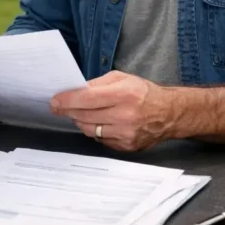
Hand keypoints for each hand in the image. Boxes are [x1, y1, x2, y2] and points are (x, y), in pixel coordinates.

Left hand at [49, 70, 175, 151]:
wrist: (169, 113)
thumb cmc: (143, 93)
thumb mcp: (122, 78)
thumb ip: (98, 83)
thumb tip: (75, 90)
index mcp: (125, 94)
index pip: (87, 98)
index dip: (67, 100)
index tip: (55, 101)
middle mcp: (126, 115)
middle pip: (85, 116)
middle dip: (69, 111)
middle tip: (60, 107)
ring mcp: (126, 133)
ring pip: (89, 130)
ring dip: (80, 121)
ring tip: (80, 113)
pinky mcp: (127, 146)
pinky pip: (100, 139)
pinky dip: (95, 131)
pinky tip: (99, 123)